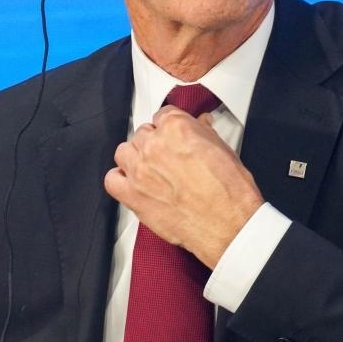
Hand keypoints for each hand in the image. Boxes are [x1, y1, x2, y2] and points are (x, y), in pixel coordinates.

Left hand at [104, 105, 263, 266]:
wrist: (229, 225)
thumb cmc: (230, 192)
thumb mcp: (223, 150)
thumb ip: (204, 134)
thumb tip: (200, 126)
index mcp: (176, 128)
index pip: (162, 115)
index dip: (169, 128)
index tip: (172, 136)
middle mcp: (154, 145)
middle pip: (142, 134)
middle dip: (154, 144)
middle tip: (167, 158)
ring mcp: (139, 170)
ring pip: (124, 153)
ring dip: (134, 159)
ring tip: (150, 170)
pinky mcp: (132, 195)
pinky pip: (112, 180)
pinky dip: (119, 180)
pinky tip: (132, 184)